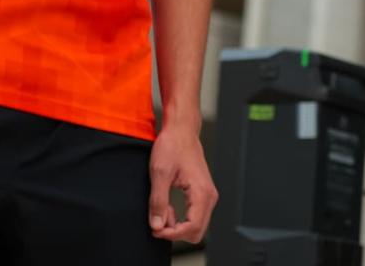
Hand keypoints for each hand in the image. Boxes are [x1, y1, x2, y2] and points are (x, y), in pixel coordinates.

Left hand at [148, 120, 217, 243]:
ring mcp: (208, 195)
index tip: (155, 229)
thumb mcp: (159, 173)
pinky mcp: (202, 194)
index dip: (172, 234)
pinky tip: (167, 207)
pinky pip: (194, 216)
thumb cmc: (172, 146)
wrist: (181, 131)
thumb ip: (158, 201)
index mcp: (202, 192)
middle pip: (197, 232)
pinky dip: (180, 218)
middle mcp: (209, 196)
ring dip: (177, 225)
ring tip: (162, 209)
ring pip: (196, 226)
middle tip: (157, 219)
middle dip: (175, 232)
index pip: (193, 228)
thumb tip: (157, 226)